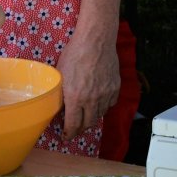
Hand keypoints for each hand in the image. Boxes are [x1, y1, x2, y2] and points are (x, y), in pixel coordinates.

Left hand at [54, 17, 120, 135]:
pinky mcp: (115, 87)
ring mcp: (106, 94)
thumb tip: (60, 107)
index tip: (66, 136)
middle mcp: (92, 99)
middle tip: (75, 128)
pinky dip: (104, 106)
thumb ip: (61, 94)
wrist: (96, 40)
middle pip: (88, 124)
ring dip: (92, 117)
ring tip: (86, 115)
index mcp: (75, 97)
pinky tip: (98, 102)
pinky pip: (110, 104)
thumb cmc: (74, 54)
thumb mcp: (61, 75)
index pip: (73, 125)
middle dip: (80, 129)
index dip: (69, 133)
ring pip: (100, 115)